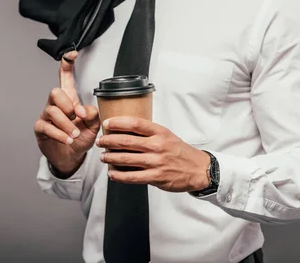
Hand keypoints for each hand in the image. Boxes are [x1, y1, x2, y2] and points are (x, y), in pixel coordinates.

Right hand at [34, 51, 100, 176]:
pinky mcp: (40, 129)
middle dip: (67, 104)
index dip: (67, 64)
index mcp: (70, 99)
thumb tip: (84, 110)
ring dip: (66, 124)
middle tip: (76, 117)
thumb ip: (93, 115)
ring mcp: (46, 116)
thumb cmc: (81, 138)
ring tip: (74, 135)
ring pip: (52, 111)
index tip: (72, 53)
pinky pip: (46, 126)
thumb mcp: (94, 127)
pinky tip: (67, 140)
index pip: (65, 77)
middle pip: (55, 92)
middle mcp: (56, 104)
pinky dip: (59, 134)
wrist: (71, 158)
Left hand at [96, 116, 210, 192]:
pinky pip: (132, 177)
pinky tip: (112, 174)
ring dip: (110, 158)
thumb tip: (124, 130)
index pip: (135, 123)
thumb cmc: (179, 151)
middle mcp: (157, 145)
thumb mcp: (166, 135)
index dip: (118, 122)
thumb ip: (148, 133)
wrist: (198, 169)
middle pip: (126, 141)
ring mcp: (156, 162)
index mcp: (159, 132)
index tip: (107, 123)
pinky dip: (119, 175)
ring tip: (103, 157)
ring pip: (126, 159)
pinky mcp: (156, 177)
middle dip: (109, 141)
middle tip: (100, 141)